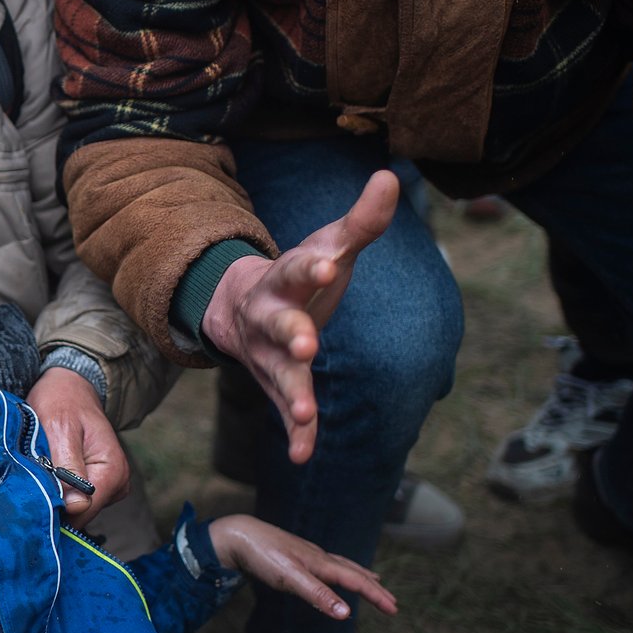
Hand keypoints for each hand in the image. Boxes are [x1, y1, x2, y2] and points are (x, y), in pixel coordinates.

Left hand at [26, 368, 128, 526]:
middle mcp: (118, 483)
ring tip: (41, 466)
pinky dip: (59, 488)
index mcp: (113, 471)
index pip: (83, 511)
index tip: (31, 494)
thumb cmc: (62, 402)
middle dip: (54, 500)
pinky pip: (75, 498)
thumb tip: (76, 507)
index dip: (55, 508)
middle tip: (33, 474)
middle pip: (80, 513)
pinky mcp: (98, 485)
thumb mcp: (60, 429)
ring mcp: (110, 486)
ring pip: (76, 508)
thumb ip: (68, 468)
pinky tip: (49, 470)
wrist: (68, 387)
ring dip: (55, 493)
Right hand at [201, 171, 396, 463]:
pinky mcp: (278, 386)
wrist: (240, 309)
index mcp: (286, 279)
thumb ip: (362, 221)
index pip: (299, 269)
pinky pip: (285, 411)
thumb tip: (391, 176)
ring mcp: (271, 355)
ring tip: (306, 413)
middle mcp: (272, 318)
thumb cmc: (299, 275)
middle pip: (280, 326)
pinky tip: (304, 455)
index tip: (330, 264)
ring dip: (293, 393)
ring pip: (280, 375)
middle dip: (292, 335)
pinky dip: (296, 435)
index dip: (313, 267)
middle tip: (308, 344)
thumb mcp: (328, 244)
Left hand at [207, 514, 396, 619]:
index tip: (394, 610)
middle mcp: (317, 556)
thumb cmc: (261, 555)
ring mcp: (306, 555)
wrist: (236, 536)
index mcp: (320, 562)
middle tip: (392, 602)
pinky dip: (338, 572)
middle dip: (373, 588)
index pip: (355, 581)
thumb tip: (347, 615)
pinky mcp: (293, 556)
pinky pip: (325, 565)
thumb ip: (317, 595)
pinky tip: (331, 573)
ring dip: (359, 576)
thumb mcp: (289, 578)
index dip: (375, 596)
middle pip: (353, 572)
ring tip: (372, 581)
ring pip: (340, 566)